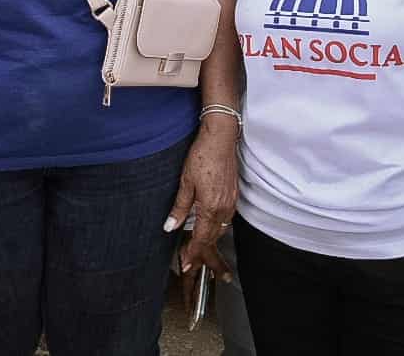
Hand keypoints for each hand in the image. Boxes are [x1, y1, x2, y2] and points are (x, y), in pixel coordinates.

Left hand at [165, 117, 238, 280]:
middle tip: (191, 262)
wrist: (221, 139)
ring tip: (199, 249)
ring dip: (210, 240)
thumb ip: (180, 207)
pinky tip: (210, 227)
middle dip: (202, 252)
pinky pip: (226, 219)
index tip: (186, 264)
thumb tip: (170, 226)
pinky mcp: (234, 196)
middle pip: (213, 238)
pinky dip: (217, 228)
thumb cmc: (202, 156)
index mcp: (210, 207)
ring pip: (221, 229)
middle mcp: (224, 208)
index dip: (193, 253)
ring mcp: (231, 202)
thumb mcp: (185, 182)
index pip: (201, 238)